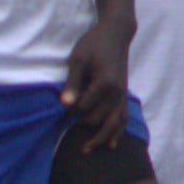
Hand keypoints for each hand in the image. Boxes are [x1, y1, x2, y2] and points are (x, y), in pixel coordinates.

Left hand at [61, 16, 133, 151]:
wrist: (116, 33)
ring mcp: (123, 94)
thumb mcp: (78, 60)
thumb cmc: (94, 44)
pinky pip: (124, 117)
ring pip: (113, 124)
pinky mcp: (124, 94)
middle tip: (65, 126)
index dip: (69, 112)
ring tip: (86, 149)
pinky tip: (111, 144)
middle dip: (81, 124)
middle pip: (97, 119)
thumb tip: (65, 106)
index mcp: (104, 83)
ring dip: (100, 138)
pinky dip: (118, 132)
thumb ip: (72, 84)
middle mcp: (116, 92)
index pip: (83, 108)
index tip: (59, 109)